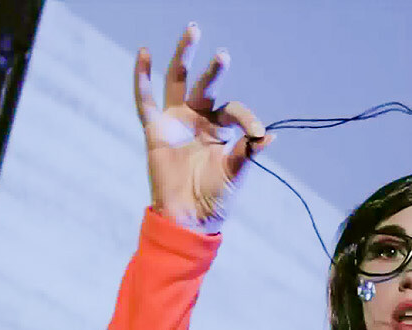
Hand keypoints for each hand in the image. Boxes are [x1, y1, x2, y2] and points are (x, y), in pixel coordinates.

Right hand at [133, 24, 272, 230]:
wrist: (189, 217)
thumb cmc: (216, 198)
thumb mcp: (236, 173)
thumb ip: (248, 152)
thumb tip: (269, 136)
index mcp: (222, 130)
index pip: (233, 110)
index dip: (246, 118)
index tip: (256, 132)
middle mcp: (199, 120)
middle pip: (206, 86)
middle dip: (214, 70)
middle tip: (223, 55)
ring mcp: (176, 122)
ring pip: (178, 81)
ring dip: (184, 56)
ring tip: (193, 31)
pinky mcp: (155, 130)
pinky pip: (145, 100)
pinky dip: (142, 77)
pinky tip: (143, 53)